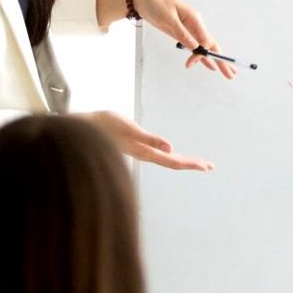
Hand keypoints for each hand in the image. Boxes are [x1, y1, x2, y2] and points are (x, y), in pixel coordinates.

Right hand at [82, 111, 213, 171]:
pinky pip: (158, 154)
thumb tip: (171, 147)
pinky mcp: (135, 146)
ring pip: (166, 159)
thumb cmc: (104, 125)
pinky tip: (172, 154)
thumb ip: (149, 139)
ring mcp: (140, 151)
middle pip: (173, 162)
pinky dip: (170, 155)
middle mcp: (144, 154)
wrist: (83, 128)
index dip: (190, 164)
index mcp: (145, 152)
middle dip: (191, 163)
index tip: (206, 166)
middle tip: (210, 166)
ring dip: (182, 161)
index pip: (173, 161)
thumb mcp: (129, 128)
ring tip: (197, 163)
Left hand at [133, 0, 236, 79]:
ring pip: (206, 47)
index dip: (204, 54)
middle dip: (222, 60)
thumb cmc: (155, 2)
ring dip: (216, 60)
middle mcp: (194, 24)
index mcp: (194, 18)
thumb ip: (182, 33)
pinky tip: (210, 64)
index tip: (194, 64)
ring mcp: (188, 29)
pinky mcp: (181, 33)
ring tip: (228, 72)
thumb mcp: (168, 17)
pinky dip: (202, 57)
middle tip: (231, 73)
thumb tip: (194, 46)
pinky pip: (195, 47)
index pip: (205, 40)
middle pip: (211, 44)